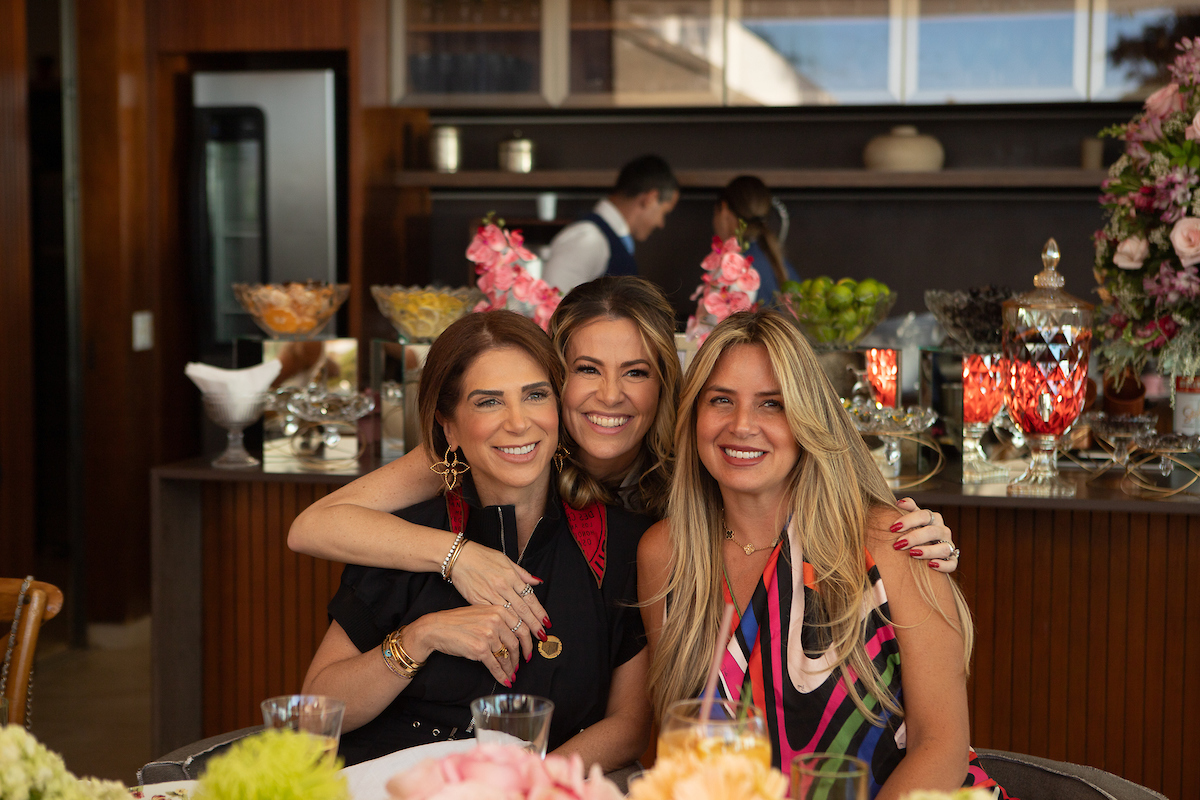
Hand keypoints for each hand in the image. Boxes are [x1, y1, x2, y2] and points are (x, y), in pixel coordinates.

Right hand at [406, 605, 526, 684]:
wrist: (437, 628)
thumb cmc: (457, 621)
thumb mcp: (481, 612)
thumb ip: (498, 620)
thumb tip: (514, 635)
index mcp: (499, 610)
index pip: (521, 628)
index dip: (527, 643)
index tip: (528, 651)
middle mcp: (496, 621)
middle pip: (515, 643)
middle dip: (518, 658)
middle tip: (519, 666)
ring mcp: (488, 635)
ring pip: (505, 656)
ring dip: (509, 668)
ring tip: (511, 674)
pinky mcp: (480, 649)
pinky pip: (495, 665)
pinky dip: (501, 675)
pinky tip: (505, 680)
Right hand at [450, 542, 547, 659]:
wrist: (459, 557)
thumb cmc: (481, 557)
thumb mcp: (505, 560)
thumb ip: (522, 573)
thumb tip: (536, 582)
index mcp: (511, 576)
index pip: (530, 598)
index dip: (539, 612)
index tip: (546, 623)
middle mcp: (502, 587)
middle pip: (522, 610)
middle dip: (533, 626)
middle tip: (541, 637)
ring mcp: (489, 595)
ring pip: (508, 617)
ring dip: (518, 633)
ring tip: (526, 644)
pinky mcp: (477, 602)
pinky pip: (491, 619)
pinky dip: (500, 632)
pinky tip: (506, 640)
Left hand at [890, 498, 959, 572]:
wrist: (926, 550)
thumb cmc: (917, 530)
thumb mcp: (913, 518)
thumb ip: (908, 508)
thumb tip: (899, 502)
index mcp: (933, 518)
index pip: (924, 515)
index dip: (909, 520)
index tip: (893, 527)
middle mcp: (942, 531)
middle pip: (932, 531)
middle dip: (915, 537)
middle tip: (898, 544)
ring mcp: (948, 546)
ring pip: (943, 548)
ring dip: (928, 551)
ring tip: (913, 553)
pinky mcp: (952, 560)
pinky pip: (952, 564)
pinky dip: (943, 565)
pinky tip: (931, 565)